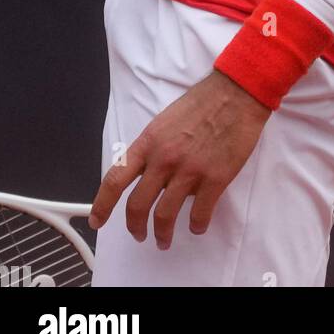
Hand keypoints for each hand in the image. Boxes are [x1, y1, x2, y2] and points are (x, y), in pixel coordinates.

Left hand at [89, 70, 270, 249]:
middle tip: (139, 235)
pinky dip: (196, 225)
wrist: (235, 93)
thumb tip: (152, 175)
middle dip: (135, 227)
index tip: (97, 221)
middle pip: (138, 205)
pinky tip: (197, 225)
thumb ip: (153, 149)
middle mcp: (164, 159)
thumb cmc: (201, 102)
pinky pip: (199, 213)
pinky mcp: (215, 178)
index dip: (102, 205)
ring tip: (165, 240)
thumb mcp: (164, 121)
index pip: (115, 180)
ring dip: (163, 234)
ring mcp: (189, 170)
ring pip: (165, 215)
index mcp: (148, 142)